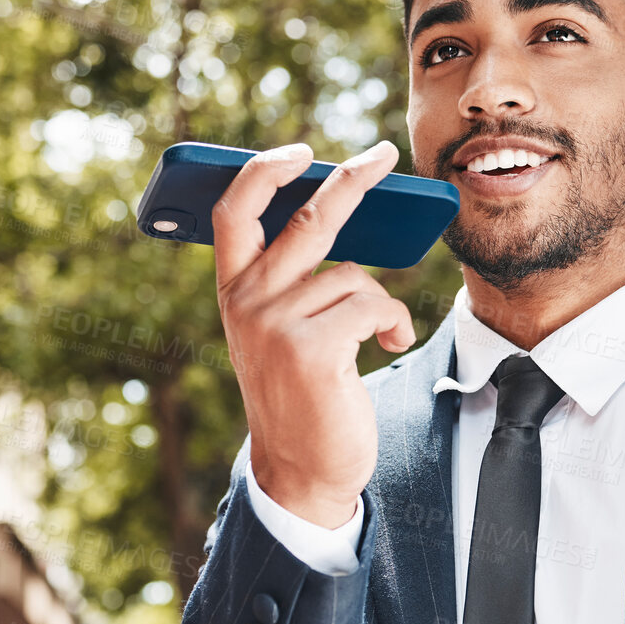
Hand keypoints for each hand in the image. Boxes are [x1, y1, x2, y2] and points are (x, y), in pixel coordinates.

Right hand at [214, 140, 415, 527]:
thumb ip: (292, 281)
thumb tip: (342, 218)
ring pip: (354, 274)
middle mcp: (247, 303)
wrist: (301, 472)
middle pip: (306, 220)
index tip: (301, 151)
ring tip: (378, 334)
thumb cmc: (301, 396)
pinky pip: (372, 304)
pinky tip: (389, 344)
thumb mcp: (281, 331)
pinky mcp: (312, 348)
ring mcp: (275, 324)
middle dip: (352, 180)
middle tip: (386, 154)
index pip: (235, 213)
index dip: (264, 172)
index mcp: (233, 292)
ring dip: (378, 302)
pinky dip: (391, 322)